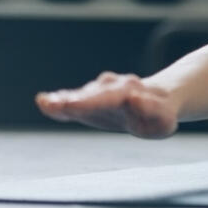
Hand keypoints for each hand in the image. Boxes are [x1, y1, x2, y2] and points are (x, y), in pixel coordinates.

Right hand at [36, 72, 178, 138]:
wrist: (159, 98)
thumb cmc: (160, 115)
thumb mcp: (163, 120)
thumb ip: (150, 109)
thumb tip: (134, 98)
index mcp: (132, 94)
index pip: (110, 98)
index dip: (91, 102)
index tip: (73, 105)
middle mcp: (114, 87)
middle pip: (92, 95)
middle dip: (75, 100)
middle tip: (52, 103)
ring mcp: (101, 91)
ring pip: (82, 95)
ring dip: (65, 99)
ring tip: (46, 102)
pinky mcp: (91, 98)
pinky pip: (75, 98)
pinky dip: (61, 101)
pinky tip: (44, 102)